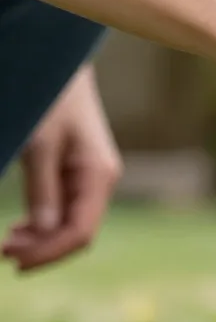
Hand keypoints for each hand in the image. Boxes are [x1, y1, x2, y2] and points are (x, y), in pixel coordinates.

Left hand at [2, 64, 121, 271]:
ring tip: (6, 244)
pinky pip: (65, 208)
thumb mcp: (38, 142)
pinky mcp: (77, 170)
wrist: (57, 60)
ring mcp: (91, 176)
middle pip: (78, 233)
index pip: (80, 232)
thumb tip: (41, 232)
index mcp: (98, 175)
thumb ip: (41, 189)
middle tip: (1, 254)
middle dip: (42, 249)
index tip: (12, 261)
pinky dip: (43, 223)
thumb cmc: (48, 95)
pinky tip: (21, 228)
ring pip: (71, 223)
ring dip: (41, 239)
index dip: (48, 253)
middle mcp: (100, 180)